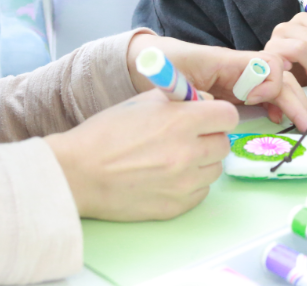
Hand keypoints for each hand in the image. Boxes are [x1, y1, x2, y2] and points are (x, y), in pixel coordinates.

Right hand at [47, 90, 236, 219]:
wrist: (78, 173)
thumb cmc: (105, 133)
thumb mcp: (142, 101)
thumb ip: (178, 98)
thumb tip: (202, 102)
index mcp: (181, 121)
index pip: (228, 116)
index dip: (218, 115)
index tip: (208, 118)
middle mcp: (188, 153)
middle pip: (224, 144)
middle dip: (210, 138)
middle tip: (189, 138)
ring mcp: (184, 183)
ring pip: (215, 170)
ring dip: (202, 163)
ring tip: (174, 159)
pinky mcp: (176, 206)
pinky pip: (201, 193)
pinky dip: (190, 185)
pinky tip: (167, 177)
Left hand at [127, 33, 306, 136]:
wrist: (150, 60)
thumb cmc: (163, 64)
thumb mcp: (175, 76)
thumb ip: (194, 88)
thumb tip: (211, 104)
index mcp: (228, 61)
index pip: (267, 64)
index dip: (270, 82)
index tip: (257, 100)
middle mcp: (241, 68)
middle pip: (280, 79)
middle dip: (297, 102)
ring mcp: (241, 79)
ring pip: (278, 88)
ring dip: (295, 106)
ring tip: (306, 131)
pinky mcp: (237, 90)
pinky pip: (267, 96)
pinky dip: (279, 107)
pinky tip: (281, 121)